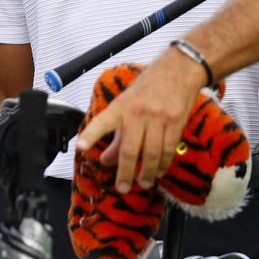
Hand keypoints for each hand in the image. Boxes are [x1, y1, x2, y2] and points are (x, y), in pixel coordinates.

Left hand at [75, 47, 207, 192]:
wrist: (177, 71)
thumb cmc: (148, 89)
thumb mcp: (126, 107)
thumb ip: (116, 136)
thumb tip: (105, 161)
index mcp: (120, 107)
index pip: (102, 122)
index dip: (91, 135)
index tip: (80, 147)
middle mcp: (137, 112)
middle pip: (129, 149)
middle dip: (124, 173)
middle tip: (122, 187)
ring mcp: (158, 117)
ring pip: (151, 153)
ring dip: (146, 173)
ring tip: (143, 183)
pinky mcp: (175, 121)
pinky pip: (168, 149)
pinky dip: (163, 164)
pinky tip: (158, 171)